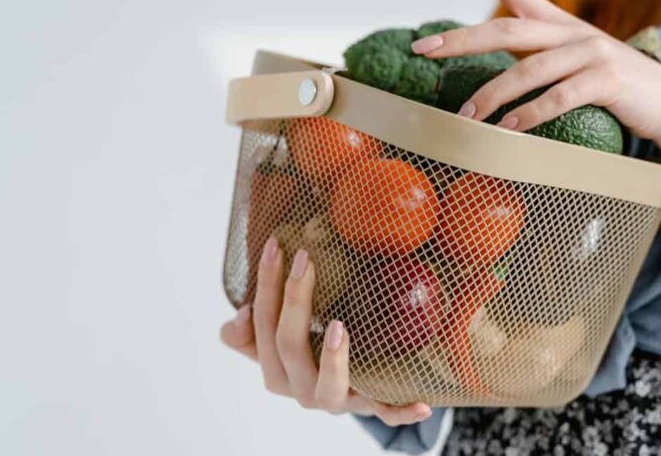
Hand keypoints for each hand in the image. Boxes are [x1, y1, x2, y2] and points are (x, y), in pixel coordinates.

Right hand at [220, 237, 432, 425]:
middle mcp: (300, 388)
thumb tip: (238, 317)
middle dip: (295, 301)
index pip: (261, 325)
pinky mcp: (368, 406)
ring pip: (327, 388)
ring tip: (338, 327)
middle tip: (306, 260)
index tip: (276, 246)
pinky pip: (386, 414)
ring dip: (332, 359)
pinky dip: (401, 411)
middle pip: (288, 346)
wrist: (347, 386)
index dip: (266, 286)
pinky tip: (422, 403)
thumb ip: (247, 331)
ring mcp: (335, 400)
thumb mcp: (276, 337)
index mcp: (274, 369)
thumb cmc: (309, 350)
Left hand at [410, 0, 660, 149]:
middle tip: (424, 49)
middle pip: (507, 31)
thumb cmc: (614, 84)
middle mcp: (573, 33)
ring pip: (529, 70)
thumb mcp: (576, 56)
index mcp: (561, 26)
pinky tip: (508, 129)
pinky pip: (559, 97)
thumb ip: (541, 45)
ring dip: (492, 94)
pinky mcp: (606, 81)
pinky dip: (530, 114)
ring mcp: (591, 54)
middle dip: (461, 40)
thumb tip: (504, 48)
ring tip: (467, 115)